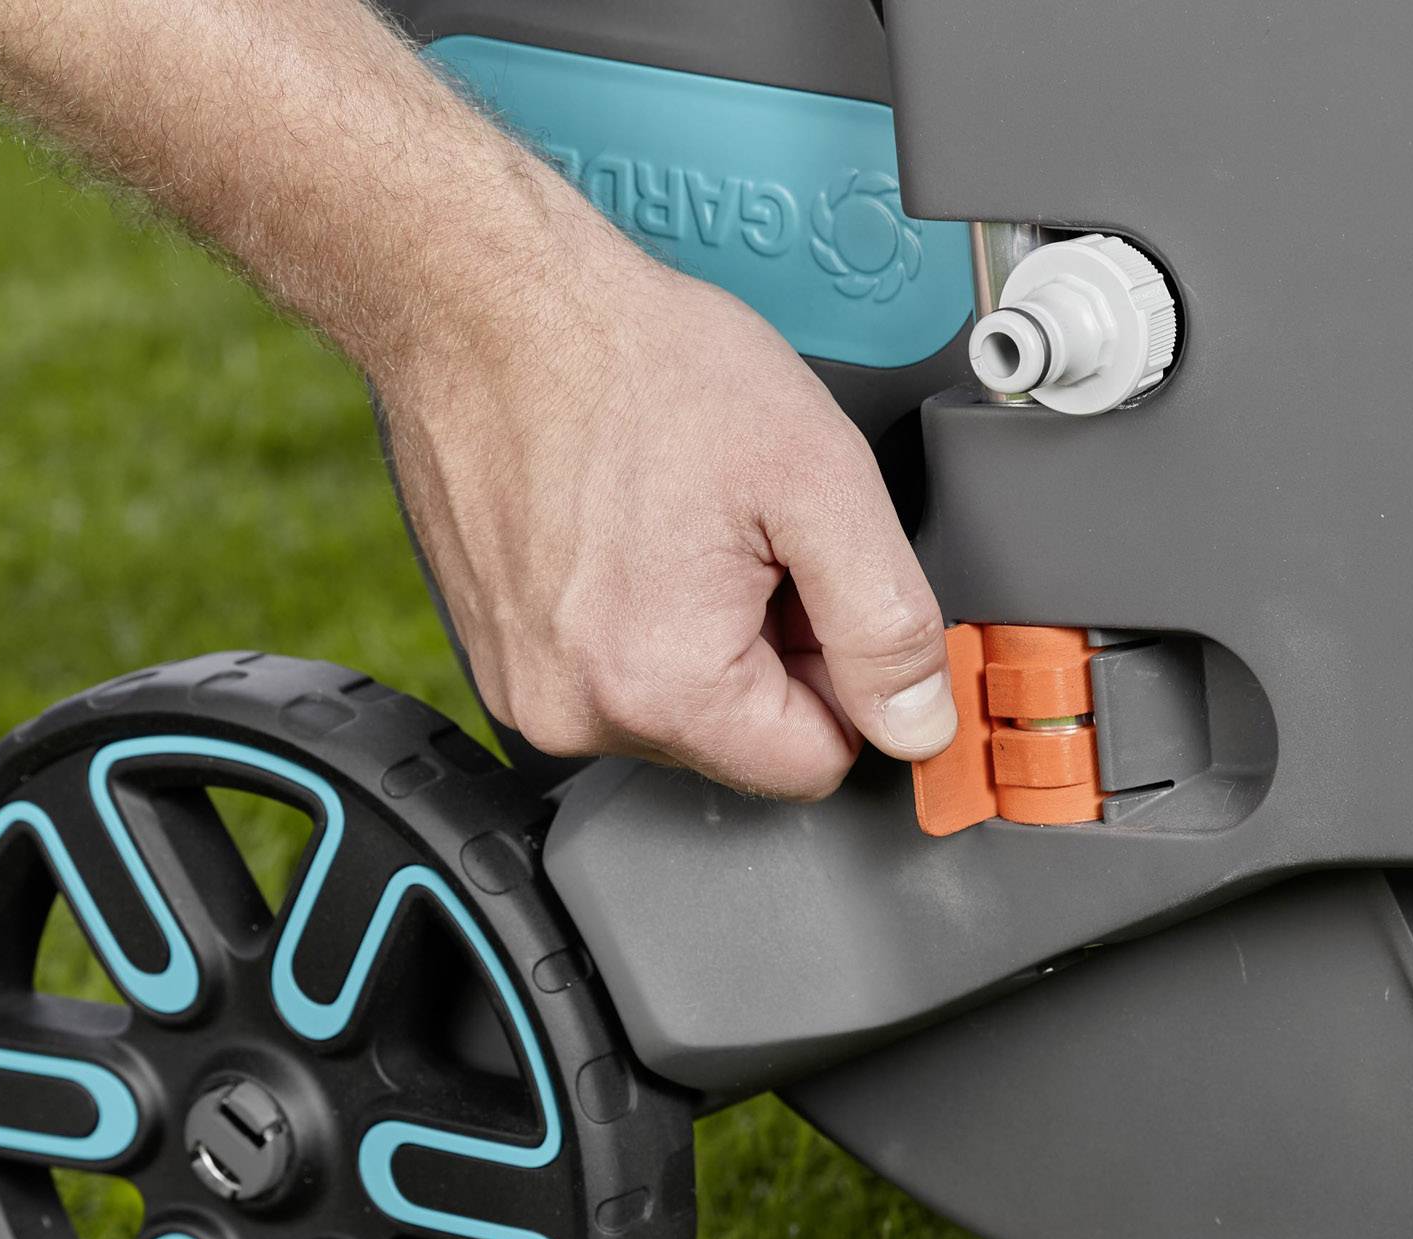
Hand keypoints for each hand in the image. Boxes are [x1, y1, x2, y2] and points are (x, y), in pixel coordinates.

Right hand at [379, 228, 958, 799]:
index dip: (842, 674)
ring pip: (678, 706)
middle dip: (769, 646)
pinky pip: (609, 672)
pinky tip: (628, 526)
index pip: (812, 763)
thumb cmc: (636, 364)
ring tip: (677, 519)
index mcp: (664, 688)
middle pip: (741, 738)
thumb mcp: (817, 478)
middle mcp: (575, 712)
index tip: (813, 583)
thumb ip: (886, 620)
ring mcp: (522, 688)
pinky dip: (638, 611)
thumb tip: (919, 722)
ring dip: (704, 626)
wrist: (493, 300)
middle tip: (741, 531)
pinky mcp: (496, 656)